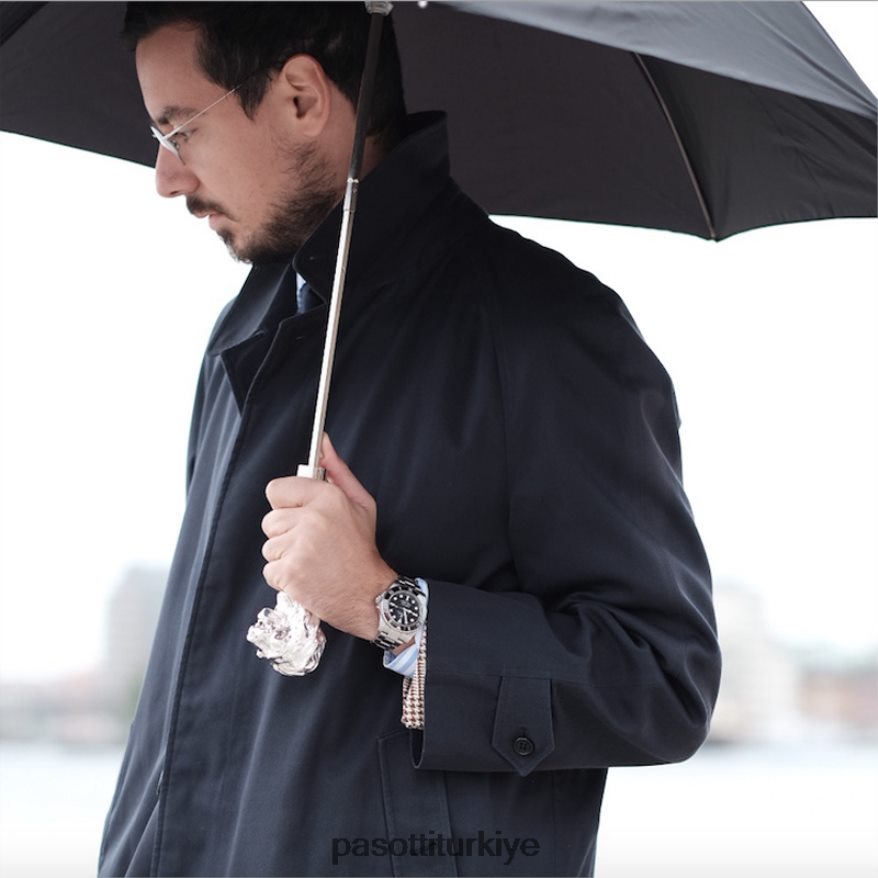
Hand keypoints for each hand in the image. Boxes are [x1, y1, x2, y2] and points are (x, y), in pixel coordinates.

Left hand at [261, 434, 396, 640]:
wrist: (368, 594)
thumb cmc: (361, 548)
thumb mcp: (359, 503)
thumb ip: (337, 471)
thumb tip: (323, 442)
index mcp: (327, 497)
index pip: (276, 489)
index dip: (286, 504)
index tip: (301, 515)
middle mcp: (311, 518)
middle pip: (270, 520)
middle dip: (286, 533)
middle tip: (312, 543)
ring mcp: (299, 546)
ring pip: (269, 546)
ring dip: (285, 556)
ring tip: (312, 561)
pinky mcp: (290, 573)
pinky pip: (270, 570)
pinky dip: (284, 577)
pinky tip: (307, 576)